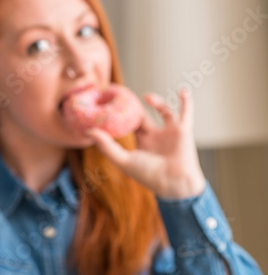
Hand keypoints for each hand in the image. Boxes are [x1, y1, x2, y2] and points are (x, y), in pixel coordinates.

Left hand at [86, 88, 205, 199]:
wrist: (173, 183)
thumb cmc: (148, 175)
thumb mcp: (123, 160)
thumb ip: (106, 146)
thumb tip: (88, 131)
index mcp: (141, 143)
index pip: (128, 125)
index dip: (120, 114)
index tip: (110, 102)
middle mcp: (154, 136)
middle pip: (143, 116)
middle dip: (135, 106)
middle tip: (124, 94)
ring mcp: (169, 132)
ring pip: (164, 111)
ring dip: (157, 102)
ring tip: (146, 96)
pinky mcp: (182, 130)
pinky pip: (187, 112)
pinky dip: (186, 101)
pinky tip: (182, 90)